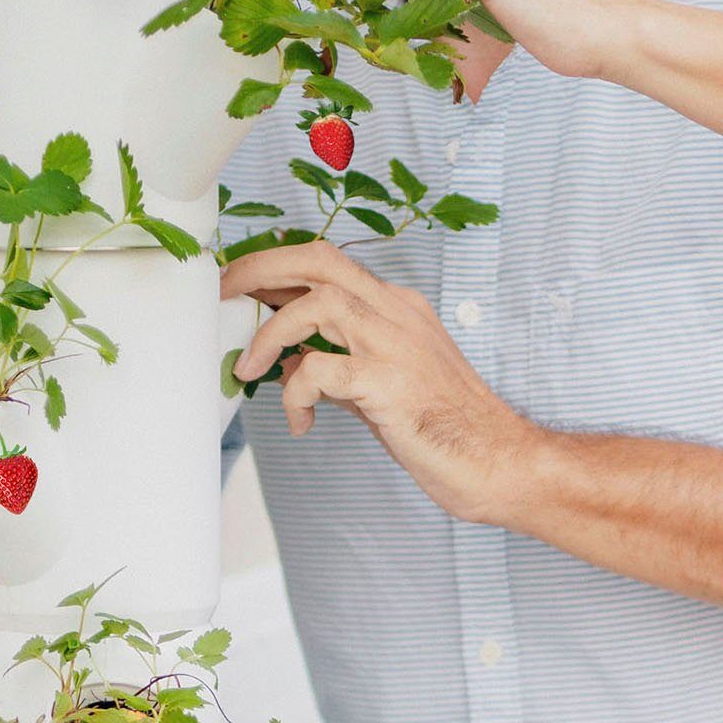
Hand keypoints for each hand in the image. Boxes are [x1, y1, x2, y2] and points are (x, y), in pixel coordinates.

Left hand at [228, 247, 539, 526]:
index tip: (240, 282)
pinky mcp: (391, 383)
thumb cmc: (447, 430)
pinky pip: (320, 370)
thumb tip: (290, 357)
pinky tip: (300, 422)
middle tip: (223, 292)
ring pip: (316, 303)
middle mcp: (397, 314)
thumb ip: (341, 361)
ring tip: (249, 370)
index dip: (276, 265)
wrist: (499, 462)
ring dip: (270, 334)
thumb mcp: (384, 383)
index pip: (329, 263)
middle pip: (319, 260)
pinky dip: (295, 392)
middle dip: (260, 267)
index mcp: (398, 308)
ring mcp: (396, 345)